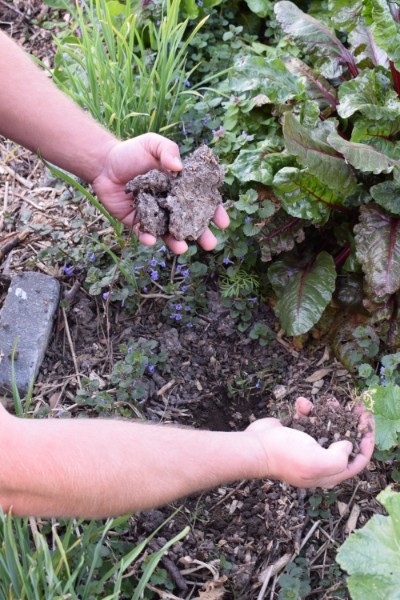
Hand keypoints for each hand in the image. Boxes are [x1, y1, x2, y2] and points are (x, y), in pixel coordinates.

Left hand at [91, 133, 229, 253]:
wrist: (104, 163)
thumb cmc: (132, 152)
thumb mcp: (153, 144)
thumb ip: (168, 151)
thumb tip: (178, 167)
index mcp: (180, 187)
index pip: (202, 202)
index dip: (214, 212)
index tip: (223, 222)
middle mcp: (170, 204)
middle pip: (189, 223)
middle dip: (202, 235)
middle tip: (210, 244)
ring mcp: (155, 215)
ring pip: (169, 233)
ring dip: (176, 242)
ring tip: (182, 247)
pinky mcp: (137, 222)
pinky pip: (144, 233)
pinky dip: (148, 238)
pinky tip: (151, 240)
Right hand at [246, 397, 374, 487]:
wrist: (255, 446)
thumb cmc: (285, 456)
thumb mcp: (319, 462)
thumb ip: (339, 457)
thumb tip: (346, 445)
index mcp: (327, 474)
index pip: (356, 463)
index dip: (366, 446)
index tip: (369, 427)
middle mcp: (318, 461)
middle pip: (344, 442)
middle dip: (352, 424)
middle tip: (358, 409)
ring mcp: (306, 446)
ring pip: (326, 427)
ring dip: (330, 412)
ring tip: (332, 401)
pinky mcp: (294, 432)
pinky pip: (307, 418)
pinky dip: (307, 409)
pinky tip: (302, 404)